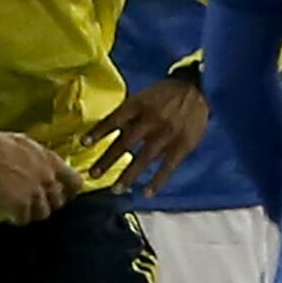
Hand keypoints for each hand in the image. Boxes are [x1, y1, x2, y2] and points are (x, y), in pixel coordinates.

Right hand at [0, 132, 81, 225]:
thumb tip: (42, 163)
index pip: (74, 182)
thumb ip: (40, 157)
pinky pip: (23, 219)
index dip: (70, 191)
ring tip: (23, 211)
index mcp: (51, 161)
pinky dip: (17, 219)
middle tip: (37, 204)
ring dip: (33, 213)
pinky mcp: (19, 204)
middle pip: (58, 201)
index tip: (65, 195)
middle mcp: (47, 178)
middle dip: (48, 204)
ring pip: (43, 213)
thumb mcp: (28, 144)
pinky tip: (11, 215)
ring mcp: (34, 192)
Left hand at [91, 76, 208, 193]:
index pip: (114, 120)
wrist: (197, 89)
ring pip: (144, 159)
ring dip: (128, 176)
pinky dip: (157, 181)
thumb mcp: (144, 95)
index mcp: (138, 105)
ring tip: (116, 189)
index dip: (98, 132)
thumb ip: (130, 113)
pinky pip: (167, 167)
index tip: (83, 144)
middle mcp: (150, 120)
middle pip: (125, 143)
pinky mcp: (182, 146)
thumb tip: (112, 131)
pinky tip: (146, 193)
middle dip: (108, 160)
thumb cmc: (165, 93)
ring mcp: (166, 134)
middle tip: (93, 175)